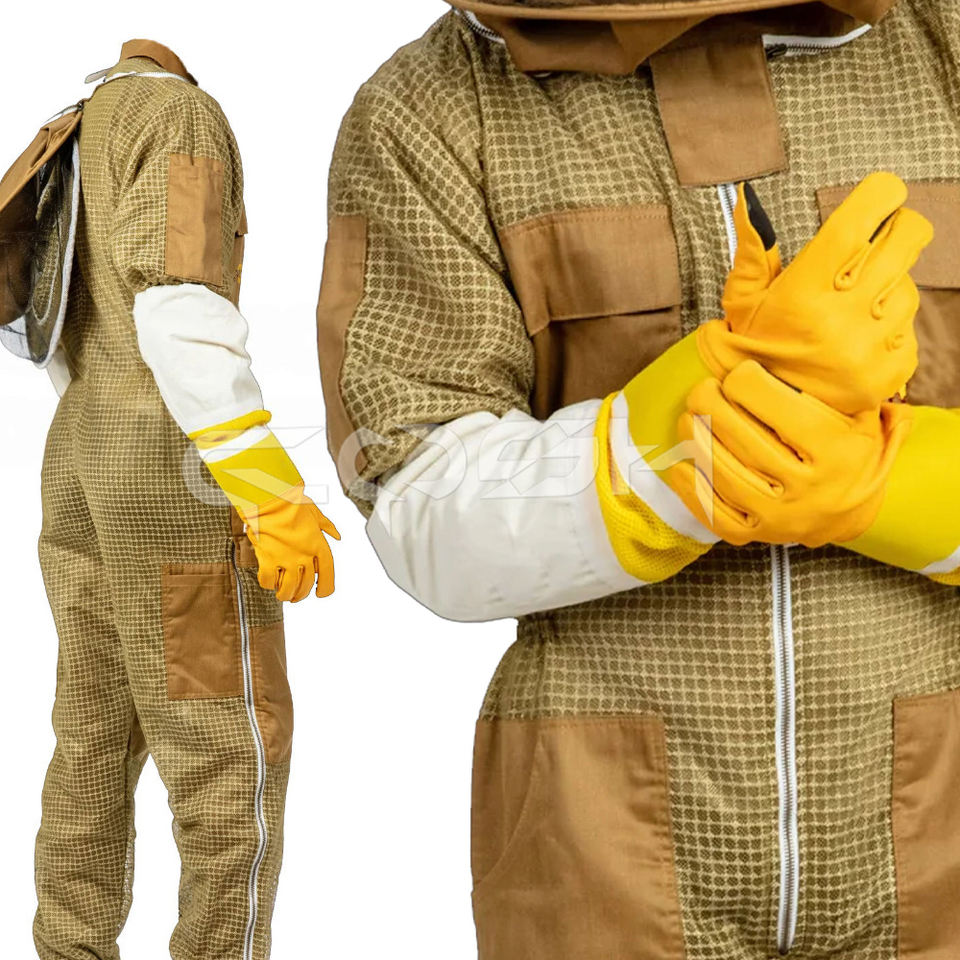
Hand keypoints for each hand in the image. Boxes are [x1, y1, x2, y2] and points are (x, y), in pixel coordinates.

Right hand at [244, 486, 340, 601]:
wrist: (270, 497)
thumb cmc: (291, 502)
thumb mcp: (315, 513)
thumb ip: (326, 526)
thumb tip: (337, 536)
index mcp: (318, 544)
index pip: (328, 573)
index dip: (326, 587)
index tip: (321, 593)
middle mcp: (304, 555)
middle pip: (307, 584)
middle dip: (302, 594)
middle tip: (296, 596)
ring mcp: (286, 558)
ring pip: (288, 588)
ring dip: (286, 595)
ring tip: (283, 595)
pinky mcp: (267, 558)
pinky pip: (268, 580)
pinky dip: (268, 584)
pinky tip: (269, 581)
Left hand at [667, 360, 913, 547]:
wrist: (853, 513)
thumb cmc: (849, 450)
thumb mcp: (861, 414)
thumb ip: (841, 384)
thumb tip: (808, 344)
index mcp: (837, 452)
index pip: (781, 410)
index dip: (749, 383)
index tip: (738, 372)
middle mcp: (810, 490)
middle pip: (745, 441)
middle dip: (712, 408)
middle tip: (700, 390)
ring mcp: (781, 518)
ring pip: (725, 475)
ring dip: (696, 441)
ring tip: (687, 418)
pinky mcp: (757, 536)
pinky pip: (715, 514)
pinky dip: (691, 489)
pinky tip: (680, 464)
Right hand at [698, 172, 932, 414]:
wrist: (764, 415)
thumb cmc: (753, 346)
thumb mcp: (743, 299)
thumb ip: (753, 248)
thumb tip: (745, 197)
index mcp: (803, 291)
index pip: (860, 220)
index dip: (881, 195)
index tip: (882, 194)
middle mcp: (840, 317)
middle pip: (906, 239)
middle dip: (900, 228)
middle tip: (885, 236)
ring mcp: (870, 347)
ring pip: (908, 286)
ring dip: (890, 286)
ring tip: (858, 305)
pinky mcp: (889, 371)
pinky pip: (910, 329)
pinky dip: (891, 329)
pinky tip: (861, 338)